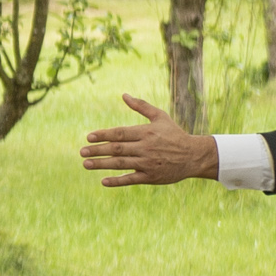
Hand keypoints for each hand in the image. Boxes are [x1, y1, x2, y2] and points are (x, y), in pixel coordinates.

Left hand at [78, 93, 218, 187]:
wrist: (193, 156)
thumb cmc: (174, 134)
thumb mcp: (160, 117)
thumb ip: (141, 106)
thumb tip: (123, 94)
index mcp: (146, 132)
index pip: (120, 133)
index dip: (103, 135)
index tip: (89, 138)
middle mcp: (146, 148)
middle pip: (117, 149)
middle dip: (98, 150)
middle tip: (81, 152)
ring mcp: (148, 163)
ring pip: (121, 164)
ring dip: (102, 164)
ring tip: (86, 164)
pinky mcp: (151, 177)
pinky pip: (131, 179)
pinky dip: (117, 181)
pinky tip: (104, 181)